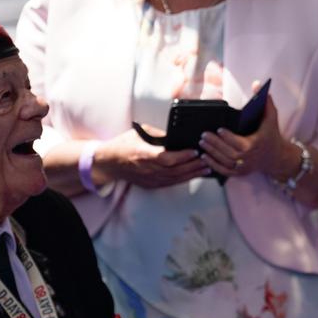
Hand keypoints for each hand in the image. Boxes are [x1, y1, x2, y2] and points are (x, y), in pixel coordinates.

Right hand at [93, 128, 210, 188]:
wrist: (109, 162)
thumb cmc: (124, 144)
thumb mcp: (140, 132)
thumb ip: (159, 135)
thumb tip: (178, 136)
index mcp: (143, 154)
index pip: (167, 158)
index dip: (183, 156)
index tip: (195, 151)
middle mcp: (147, 169)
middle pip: (175, 170)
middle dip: (194, 166)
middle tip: (208, 160)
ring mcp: (149, 179)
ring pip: (175, 179)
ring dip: (192, 174)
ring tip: (207, 168)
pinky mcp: (150, 185)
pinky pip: (170, 183)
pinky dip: (184, 179)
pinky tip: (194, 175)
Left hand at [198, 82, 288, 179]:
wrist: (277, 157)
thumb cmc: (272, 135)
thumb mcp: (271, 117)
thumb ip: (264, 101)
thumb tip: (257, 84)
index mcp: (255, 144)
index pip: (239, 143)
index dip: (228, 137)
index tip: (218, 129)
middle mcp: (249, 158)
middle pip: (228, 153)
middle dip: (215, 144)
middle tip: (203, 135)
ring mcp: (244, 167)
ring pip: (224, 162)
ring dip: (211, 153)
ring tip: (201, 143)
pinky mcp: (240, 173)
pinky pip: (224, 171)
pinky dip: (213, 165)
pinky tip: (205, 157)